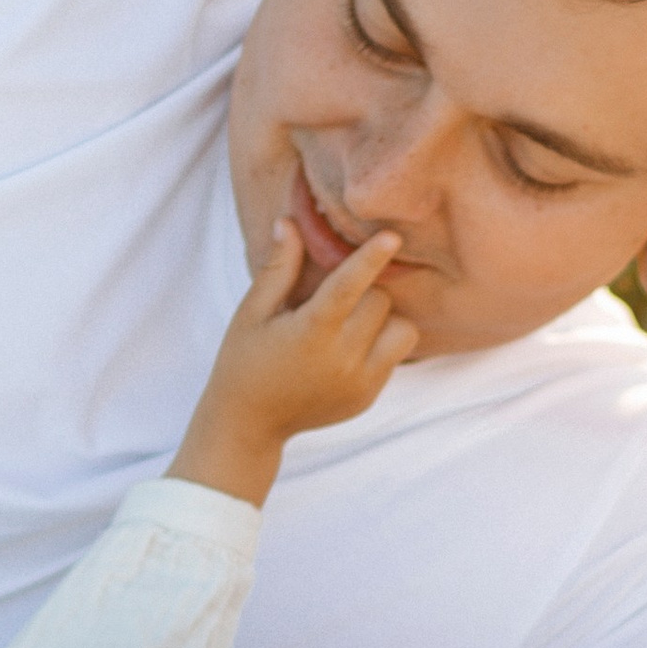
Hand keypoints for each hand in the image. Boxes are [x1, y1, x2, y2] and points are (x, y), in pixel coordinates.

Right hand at [169, 222, 417, 503]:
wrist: (250, 424)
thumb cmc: (245, 360)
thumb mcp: (252, 312)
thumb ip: (278, 268)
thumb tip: (289, 223)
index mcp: (311, 332)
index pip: (350, 285)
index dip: (371, 258)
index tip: (392, 236)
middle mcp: (342, 358)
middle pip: (380, 301)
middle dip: (364, 290)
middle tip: (334, 300)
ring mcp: (360, 381)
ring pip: (401, 329)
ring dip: (382, 319)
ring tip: (350, 324)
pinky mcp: (368, 396)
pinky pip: (395, 356)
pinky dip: (380, 345)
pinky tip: (347, 350)